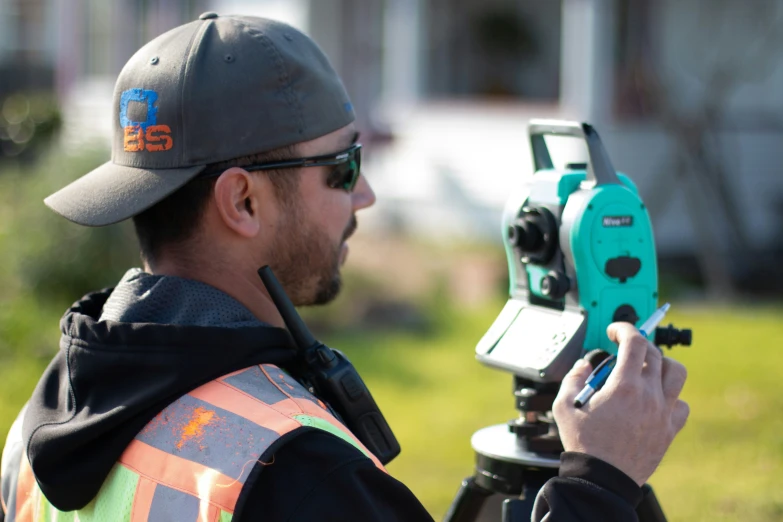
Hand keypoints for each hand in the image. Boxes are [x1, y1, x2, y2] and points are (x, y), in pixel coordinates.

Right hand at [552, 322, 689, 485]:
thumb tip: (585, 366)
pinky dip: (671, 396)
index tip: (615, 331)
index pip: (634, 342)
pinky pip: (682, 404)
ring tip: (646, 369)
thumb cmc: (584, 445)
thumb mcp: (564, 407)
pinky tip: (655, 400)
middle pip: (655, 353)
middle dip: (637, 345)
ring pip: (677, 373)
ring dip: (662, 364)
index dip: (624, 329)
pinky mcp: (669, 430)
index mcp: (624, 386)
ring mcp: (663, 413)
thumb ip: (573, 379)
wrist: (603, 480)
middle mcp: (649, 396)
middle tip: (624, 351)